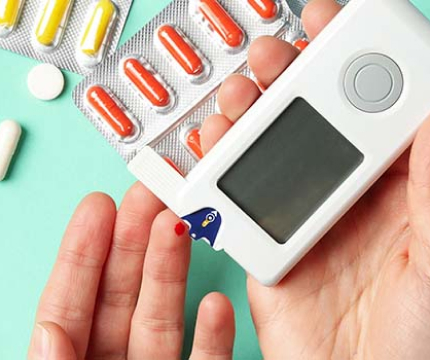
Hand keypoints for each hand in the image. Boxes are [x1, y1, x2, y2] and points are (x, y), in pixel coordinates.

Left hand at [27, 183, 234, 359]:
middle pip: (122, 292)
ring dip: (174, 267)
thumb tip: (49, 333)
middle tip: (148, 196)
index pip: (71, 301)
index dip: (83, 250)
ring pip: (164, 314)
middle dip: (135, 238)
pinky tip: (216, 302)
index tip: (97, 206)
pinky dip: (215, 333)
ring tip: (180, 225)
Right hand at [200, 0, 429, 357]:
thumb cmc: (417, 339)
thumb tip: (429, 113)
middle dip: (290, 77)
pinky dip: (217, 165)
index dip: (355, 61)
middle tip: (275, 53)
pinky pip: (236, 195)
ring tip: (237, 95)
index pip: (375, 107)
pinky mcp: (266, 240)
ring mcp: (302, 213)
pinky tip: (211, 142)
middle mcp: (346, 191)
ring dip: (249, 115)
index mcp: (398, 186)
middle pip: (314, 118)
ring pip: (270, 148)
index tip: (336, 23)